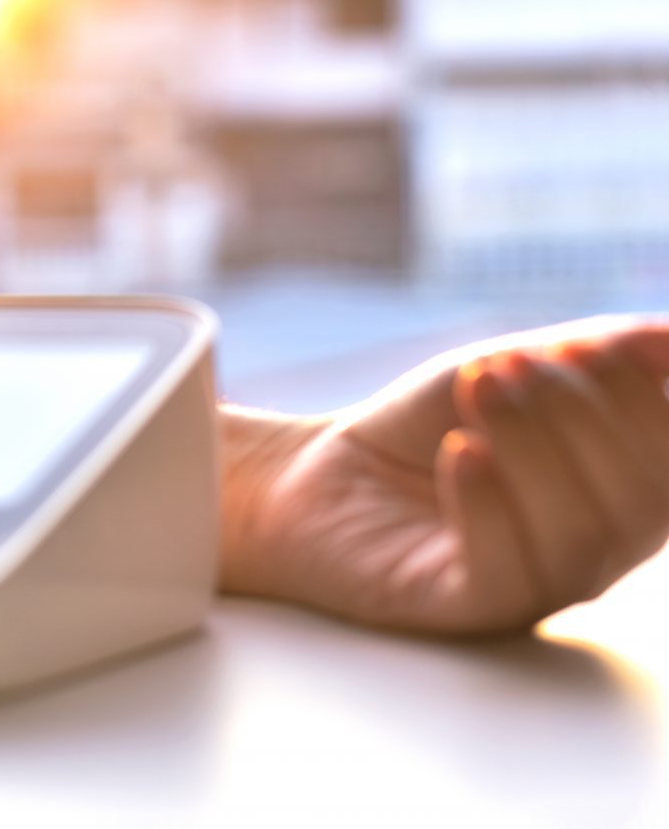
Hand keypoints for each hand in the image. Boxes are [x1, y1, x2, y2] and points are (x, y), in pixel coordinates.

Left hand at [220, 319, 668, 633]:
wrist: (315, 476)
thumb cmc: (422, 429)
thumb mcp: (510, 373)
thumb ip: (595, 355)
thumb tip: (668, 337)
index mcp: (618, 497)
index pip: (667, 466)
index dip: (644, 405)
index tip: (588, 344)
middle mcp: (592, 552)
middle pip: (638, 504)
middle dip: (583, 418)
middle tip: (512, 364)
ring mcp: (535, 589)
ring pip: (577, 538)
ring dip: (534, 448)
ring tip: (480, 388)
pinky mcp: (468, 611)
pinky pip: (505, 572)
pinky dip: (488, 504)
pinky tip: (460, 451)